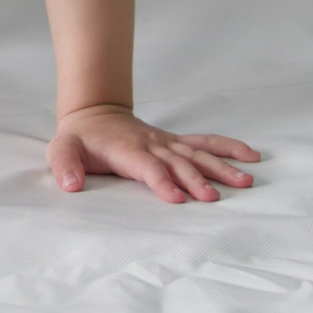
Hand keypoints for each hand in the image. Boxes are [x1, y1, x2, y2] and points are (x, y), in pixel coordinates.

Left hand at [48, 105, 257, 202]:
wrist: (94, 114)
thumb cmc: (80, 139)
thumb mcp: (62, 150)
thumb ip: (64, 166)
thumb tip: (70, 185)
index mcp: (126, 149)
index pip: (146, 166)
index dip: (161, 181)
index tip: (177, 198)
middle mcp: (152, 145)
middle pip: (178, 163)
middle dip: (195, 180)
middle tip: (213, 197)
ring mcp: (167, 143)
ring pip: (197, 154)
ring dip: (221, 167)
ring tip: (245, 181)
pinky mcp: (176, 143)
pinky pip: (205, 144)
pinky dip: (228, 148)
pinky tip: (250, 156)